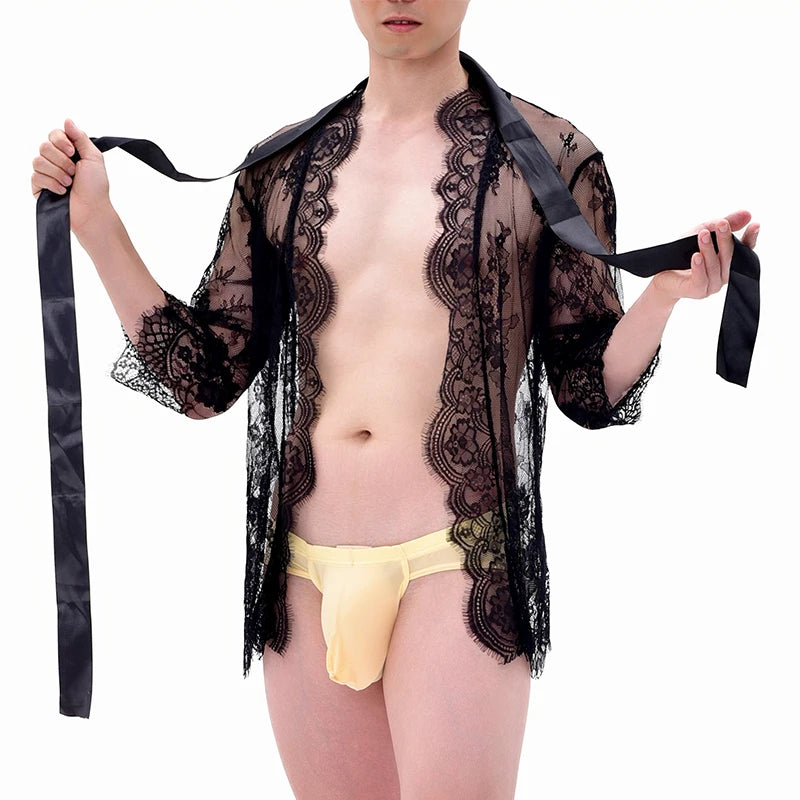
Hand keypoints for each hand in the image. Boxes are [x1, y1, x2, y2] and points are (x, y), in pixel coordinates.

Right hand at [31, 118, 111, 234]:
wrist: (92, 210)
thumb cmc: (96, 187)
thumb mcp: (93, 158)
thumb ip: (80, 138)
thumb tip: (67, 120)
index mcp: (68, 152)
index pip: (54, 134)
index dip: (61, 141)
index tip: (73, 152)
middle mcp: (55, 160)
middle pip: (44, 146)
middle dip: (62, 160)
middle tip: (74, 172)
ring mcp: (46, 173)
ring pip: (38, 161)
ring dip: (57, 172)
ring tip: (69, 183)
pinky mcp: (39, 187)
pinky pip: (36, 176)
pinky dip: (51, 183)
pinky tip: (62, 191)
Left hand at [650, 210, 759, 302]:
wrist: (662, 274)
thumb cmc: (683, 254)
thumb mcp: (702, 232)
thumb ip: (722, 224)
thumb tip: (747, 214)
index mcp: (729, 261)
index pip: (745, 250)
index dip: (751, 238)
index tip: (755, 224)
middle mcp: (724, 274)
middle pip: (730, 256)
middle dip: (725, 239)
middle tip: (722, 224)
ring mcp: (713, 285)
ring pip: (715, 266)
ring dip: (709, 249)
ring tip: (703, 234)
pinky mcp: (698, 292)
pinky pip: (701, 279)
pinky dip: (699, 267)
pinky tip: (696, 256)